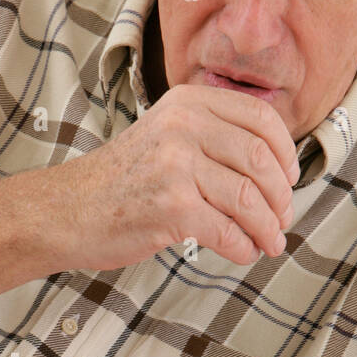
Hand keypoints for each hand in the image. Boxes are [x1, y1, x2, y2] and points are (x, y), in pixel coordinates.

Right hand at [50, 84, 299, 271]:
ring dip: (268, 228)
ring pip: (249, 199)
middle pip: (261, 160)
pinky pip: (228, 232)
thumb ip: (209, 136)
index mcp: (187, 104)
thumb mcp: (163, 135)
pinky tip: (242, 252)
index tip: (289, 178)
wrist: (67, 210)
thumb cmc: (118, 181)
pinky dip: (242, 248)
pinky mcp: (172, 208)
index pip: (261, 120)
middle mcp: (183, 127)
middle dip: (281, 197)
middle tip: (283, 218)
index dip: (286, 154)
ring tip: (270, 242)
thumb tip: (272, 166)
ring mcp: (177, 166)